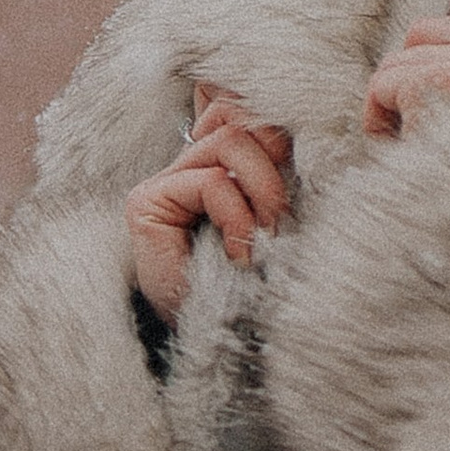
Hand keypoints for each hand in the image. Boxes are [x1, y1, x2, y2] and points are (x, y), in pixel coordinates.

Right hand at [125, 82, 293, 320]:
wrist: (215, 343)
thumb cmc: (251, 284)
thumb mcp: (276, 216)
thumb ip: (280, 171)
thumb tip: (302, 128)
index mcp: (218, 162)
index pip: (240, 107)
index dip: (275, 128)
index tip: (296, 169)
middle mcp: (187, 164)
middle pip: (239, 117)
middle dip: (276, 160)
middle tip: (283, 215)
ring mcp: (163, 181)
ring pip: (230, 143)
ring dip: (263, 190)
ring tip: (268, 235)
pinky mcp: (147, 202)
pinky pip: (213, 182)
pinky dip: (238, 218)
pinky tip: (240, 255)